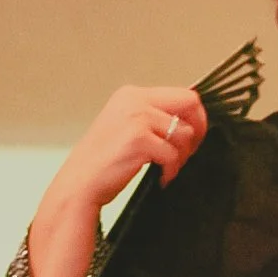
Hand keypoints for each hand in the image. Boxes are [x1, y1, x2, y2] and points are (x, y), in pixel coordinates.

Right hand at [50, 83, 208, 218]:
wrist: (79, 183)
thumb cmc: (101, 162)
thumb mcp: (125, 127)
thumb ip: (152, 118)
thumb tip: (188, 121)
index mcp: (132, 94)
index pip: (181, 94)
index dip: (194, 117)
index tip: (192, 137)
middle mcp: (135, 100)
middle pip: (190, 103)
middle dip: (198, 130)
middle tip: (189, 153)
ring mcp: (137, 118)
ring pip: (184, 133)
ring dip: (182, 156)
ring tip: (168, 168)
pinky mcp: (139, 140)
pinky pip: (173, 155)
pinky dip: (171, 171)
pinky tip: (161, 178)